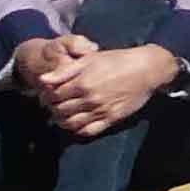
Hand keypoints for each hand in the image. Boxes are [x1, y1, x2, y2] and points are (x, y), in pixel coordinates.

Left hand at [41, 43, 177, 140]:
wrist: (147, 69)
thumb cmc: (118, 60)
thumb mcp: (90, 59)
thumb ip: (64, 71)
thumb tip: (42, 79)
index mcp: (82, 83)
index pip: (53, 95)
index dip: (46, 95)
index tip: (46, 94)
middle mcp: (89, 99)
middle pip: (60, 110)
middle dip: (52, 108)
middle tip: (52, 105)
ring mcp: (100, 111)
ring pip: (71, 123)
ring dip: (62, 121)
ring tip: (61, 114)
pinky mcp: (111, 118)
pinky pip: (88, 131)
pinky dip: (77, 130)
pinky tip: (76, 123)